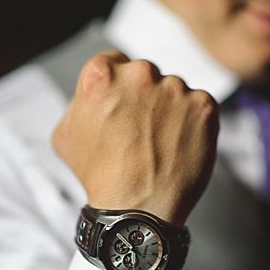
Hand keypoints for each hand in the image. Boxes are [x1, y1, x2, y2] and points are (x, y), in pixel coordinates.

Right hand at [52, 51, 218, 226]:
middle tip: (140, 131)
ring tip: (160, 145)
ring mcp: (175, 88)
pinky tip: (179, 146)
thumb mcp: (66, 135)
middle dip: (144, 96)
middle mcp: (140, 73)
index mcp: (102, 74)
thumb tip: (90, 98)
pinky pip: (199, 106)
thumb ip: (79, 104)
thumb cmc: (99, 176)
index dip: (117, 85)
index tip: (122, 104)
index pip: (113, 61)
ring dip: (169, 110)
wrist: (138, 209)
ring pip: (173, 91)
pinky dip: (193, 123)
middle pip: (145, 74)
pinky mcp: (204, 105)